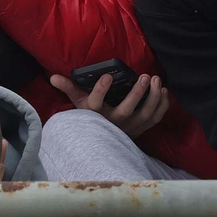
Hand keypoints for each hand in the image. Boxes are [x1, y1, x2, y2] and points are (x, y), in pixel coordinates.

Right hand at [50, 72, 170, 138]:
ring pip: (145, 114)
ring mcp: (130, 127)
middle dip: (137, 93)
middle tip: (144, 75)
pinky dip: (161, 105)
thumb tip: (53, 76)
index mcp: (96, 115)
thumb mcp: (78, 102)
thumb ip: (68, 88)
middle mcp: (114, 123)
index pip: (96, 103)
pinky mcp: (142, 129)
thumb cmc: (91, 116)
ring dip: (152, 97)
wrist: (104, 141)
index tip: (108, 76)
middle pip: (126, 110)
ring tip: (155, 79)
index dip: (101, 90)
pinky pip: (155, 118)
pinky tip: (163, 90)